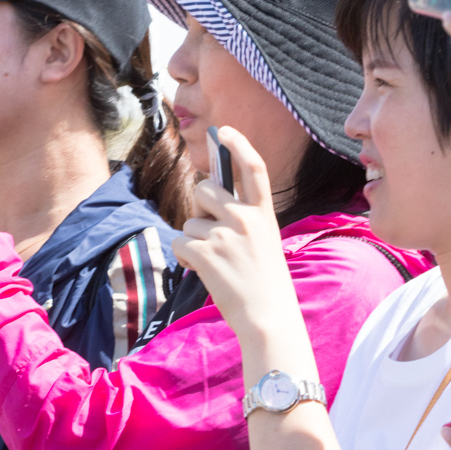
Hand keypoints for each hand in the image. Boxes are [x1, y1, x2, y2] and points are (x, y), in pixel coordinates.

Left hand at [172, 128, 294, 334]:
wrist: (268, 318)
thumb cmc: (266, 282)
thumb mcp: (264, 240)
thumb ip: (242, 217)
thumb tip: (208, 196)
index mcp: (263, 213)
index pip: (253, 167)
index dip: (238, 145)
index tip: (223, 131)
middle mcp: (244, 218)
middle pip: (205, 191)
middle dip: (201, 208)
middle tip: (213, 232)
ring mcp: (224, 236)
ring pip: (191, 222)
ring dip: (195, 240)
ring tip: (217, 262)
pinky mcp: (205, 255)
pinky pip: (181, 244)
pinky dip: (187, 258)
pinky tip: (204, 271)